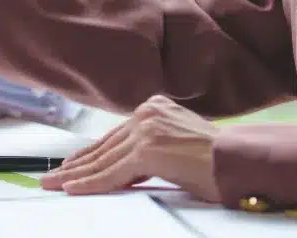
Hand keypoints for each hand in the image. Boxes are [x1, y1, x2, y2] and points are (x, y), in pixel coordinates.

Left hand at [39, 95, 220, 201]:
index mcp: (154, 108)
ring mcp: (146, 130)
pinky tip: (72, 189)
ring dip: (74, 176)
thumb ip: (150, 149)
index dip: (88, 153)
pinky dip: (90, 184)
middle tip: (52, 177)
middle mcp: (147, 113)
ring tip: (53, 185)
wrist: (244, 162)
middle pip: (103, 146)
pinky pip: (111, 173)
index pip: (114, 137)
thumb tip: (125, 167)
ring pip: (103, 160)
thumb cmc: (220, 162)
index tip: (68, 165)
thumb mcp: (178, 147)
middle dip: (75, 165)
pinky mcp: (148, 150)